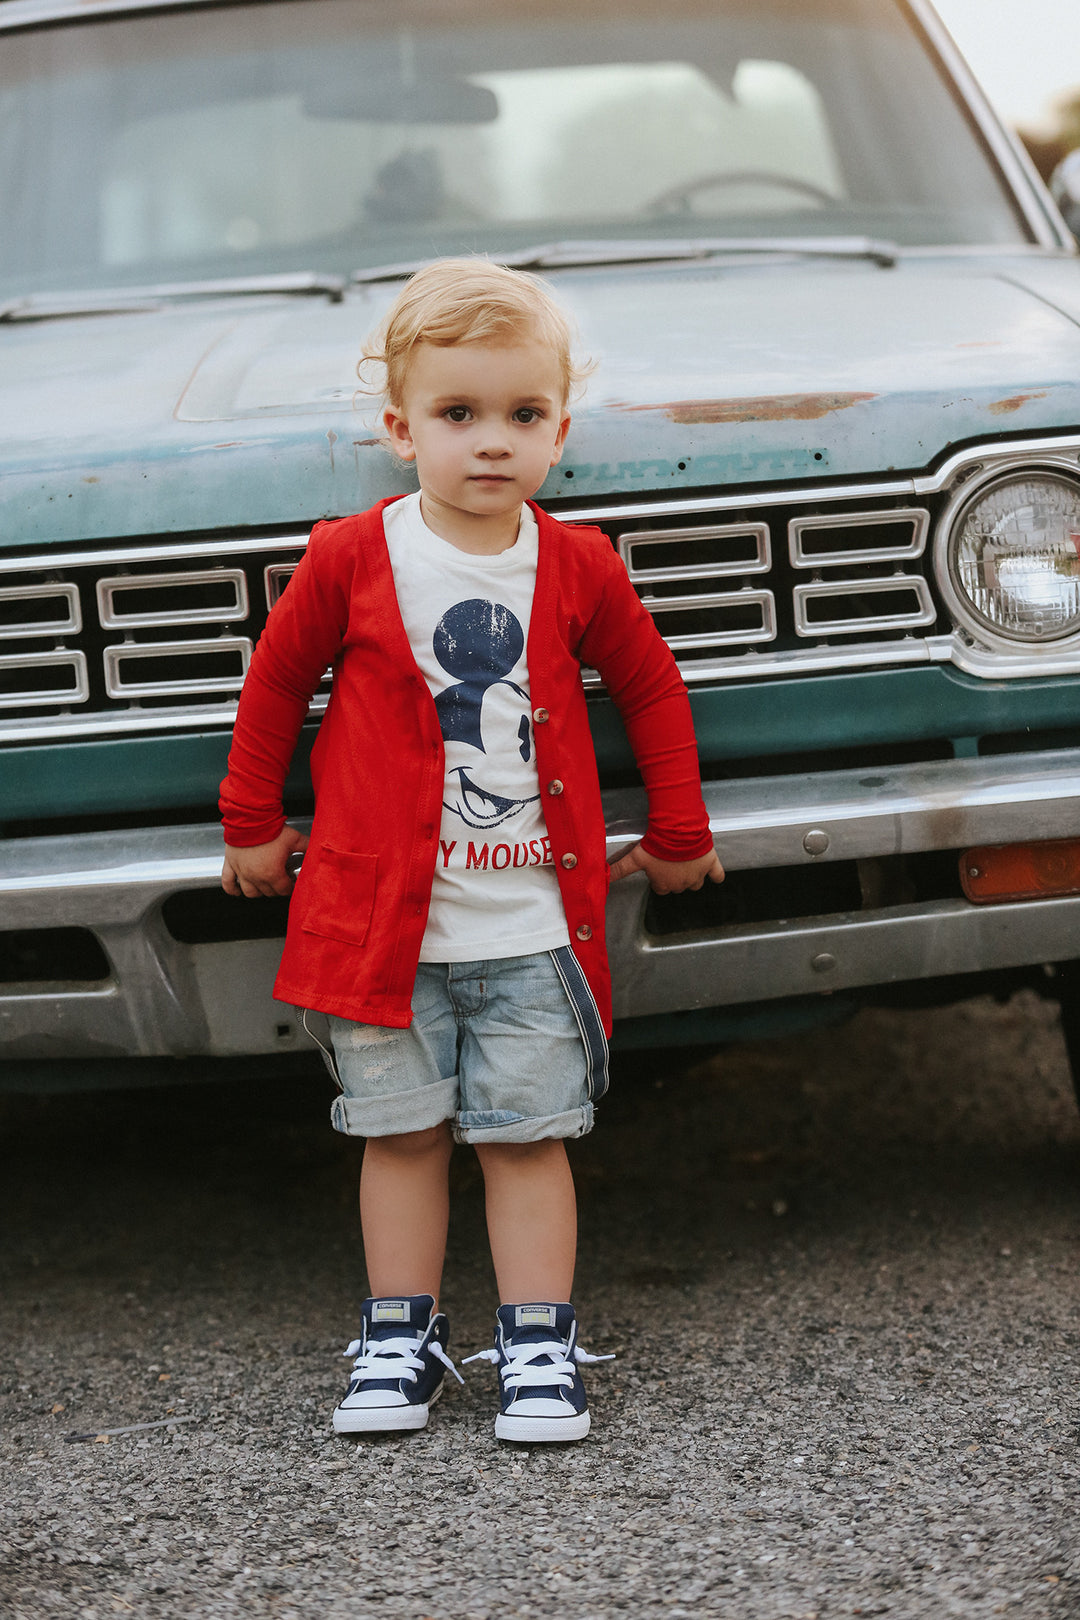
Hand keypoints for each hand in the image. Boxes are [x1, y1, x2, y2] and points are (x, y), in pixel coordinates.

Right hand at [221, 825, 308, 897]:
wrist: (251, 818)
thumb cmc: (271, 829)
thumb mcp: (295, 839)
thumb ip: (307, 847)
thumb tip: (318, 850)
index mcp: (273, 874)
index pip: (284, 890)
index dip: (291, 886)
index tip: (293, 881)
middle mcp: (256, 877)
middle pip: (269, 892)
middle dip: (277, 888)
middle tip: (282, 880)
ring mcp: (242, 872)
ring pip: (250, 892)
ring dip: (259, 891)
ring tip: (265, 885)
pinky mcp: (231, 864)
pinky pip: (228, 883)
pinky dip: (232, 890)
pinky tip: (237, 892)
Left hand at [608, 842, 724, 893]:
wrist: (678, 831)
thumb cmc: (656, 845)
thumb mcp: (634, 857)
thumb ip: (619, 869)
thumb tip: (602, 878)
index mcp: (664, 884)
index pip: (660, 888)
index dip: (657, 878)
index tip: (656, 868)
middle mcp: (681, 883)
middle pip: (677, 886)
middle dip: (673, 877)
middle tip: (668, 862)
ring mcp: (697, 875)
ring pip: (695, 884)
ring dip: (691, 877)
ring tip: (685, 864)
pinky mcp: (710, 864)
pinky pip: (717, 875)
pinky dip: (716, 875)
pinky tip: (714, 875)